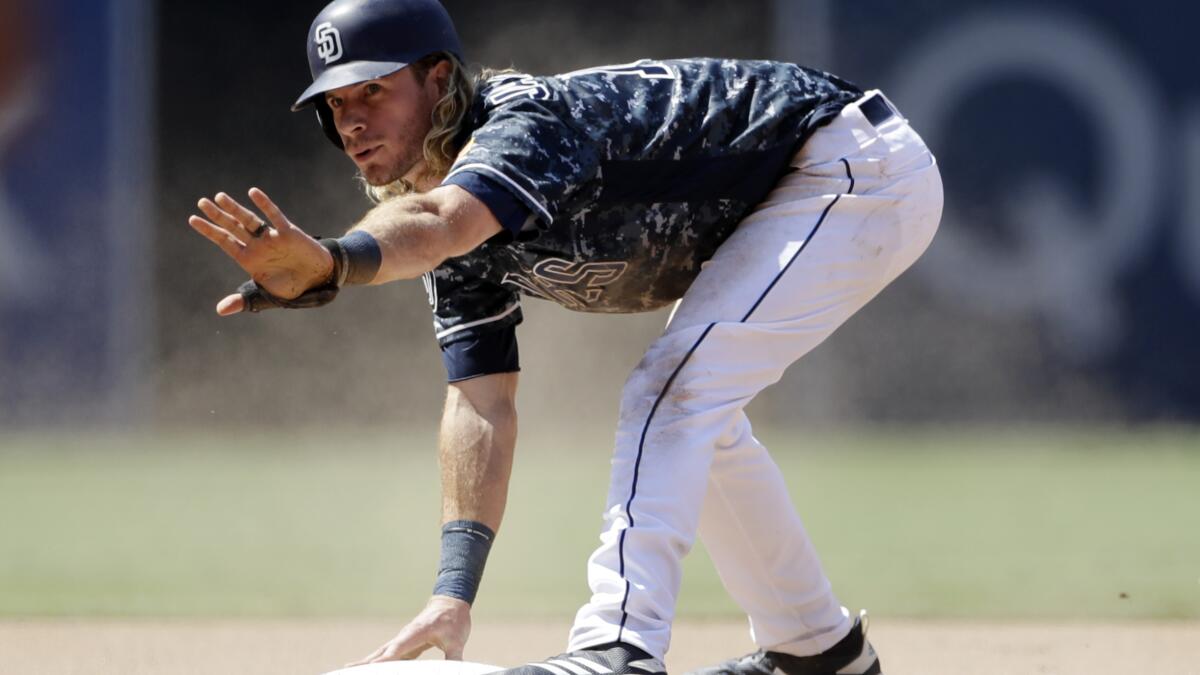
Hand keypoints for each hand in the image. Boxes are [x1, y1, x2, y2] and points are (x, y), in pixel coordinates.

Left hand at [187, 188, 334, 315]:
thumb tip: (219, 310)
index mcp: (248, 259)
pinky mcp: (288, 232)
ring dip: (235, 208)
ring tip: (219, 197)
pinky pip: (274, 216)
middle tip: (201, 202)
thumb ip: (243, 301)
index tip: (192, 219)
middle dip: (217, 215)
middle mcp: (257, 245)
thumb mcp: (265, 296)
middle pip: (233, 227)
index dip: (209, 230)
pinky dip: (264, 204)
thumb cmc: (291, 287)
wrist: (318, 280)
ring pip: (249, 220)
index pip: (224, 241)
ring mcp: (271, 237)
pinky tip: (253, 193)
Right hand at [346, 596, 471, 665]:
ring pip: (381, 653)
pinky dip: (377, 663)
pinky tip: (369, 671)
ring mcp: (403, 640)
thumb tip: (455, 672)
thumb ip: (454, 658)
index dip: (385, 660)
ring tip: (348, 671)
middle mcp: (405, 636)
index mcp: (416, 632)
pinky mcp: (404, 644)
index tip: (373, 668)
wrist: (450, 603)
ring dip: (366, 663)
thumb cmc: (454, 620)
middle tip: (346, 670)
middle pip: (382, 651)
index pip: (397, 649)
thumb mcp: (458, 640)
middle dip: (365, 662)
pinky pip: (388, 655)